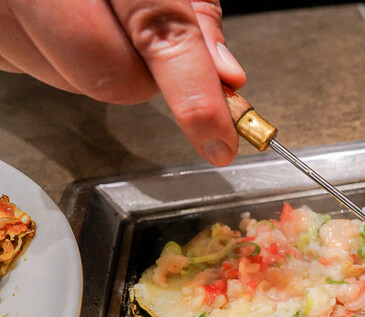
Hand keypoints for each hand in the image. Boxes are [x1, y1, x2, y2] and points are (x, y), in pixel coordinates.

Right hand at [0, 0, 246, 165]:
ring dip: (96, 63)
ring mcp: (3, 15)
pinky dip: (59, 55)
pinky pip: (37, 70)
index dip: (194, 94)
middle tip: (138, 35)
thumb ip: (193, 13)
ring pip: (72, 83)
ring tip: (88, 10)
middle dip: (140, 74)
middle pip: (110, 79)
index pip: (159, 36)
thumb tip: (224, 75)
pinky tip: (56, 16)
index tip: (217, 138)